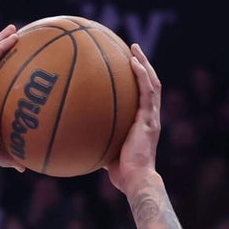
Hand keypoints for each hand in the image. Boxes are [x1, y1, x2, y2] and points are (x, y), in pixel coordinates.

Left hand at [106, 44, 161, 193]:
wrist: (135, 180)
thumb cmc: (121, 173)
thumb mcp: (106, 151)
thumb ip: (97, 140)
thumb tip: (75, 137)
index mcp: (143, 123)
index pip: (143, 96)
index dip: (138, 81)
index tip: (128, 67)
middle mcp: (150, 117)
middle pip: (150, 84)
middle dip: (143, 65)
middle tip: (132, 49)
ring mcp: (151, 117)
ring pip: (152, 83)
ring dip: (144, 63)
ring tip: (133, 49)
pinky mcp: (149, 119)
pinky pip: (147, 92)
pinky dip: (142, 75)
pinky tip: (133, 62)